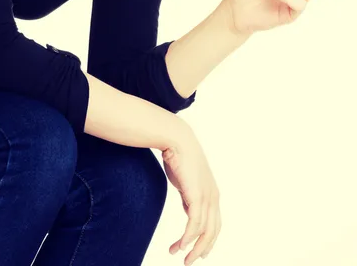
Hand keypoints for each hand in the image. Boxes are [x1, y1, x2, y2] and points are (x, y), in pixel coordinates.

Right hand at [162, 131, 220, 264]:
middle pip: (212, 231)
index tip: (199, 252)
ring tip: (179, 256)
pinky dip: (187, 238)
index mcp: (212, 193)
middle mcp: (213, 196)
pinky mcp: (196, 196)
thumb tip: (188, 208)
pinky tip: (179, 245)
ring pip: (204, 231)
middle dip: (201, 249)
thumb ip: (189, 195)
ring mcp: (207, 196)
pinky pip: (194, 224)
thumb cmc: (179, 156)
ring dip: (191, 247)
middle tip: (189, 261)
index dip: (208, 240)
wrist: (177, 139)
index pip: (215, 223)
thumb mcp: (186, 180)